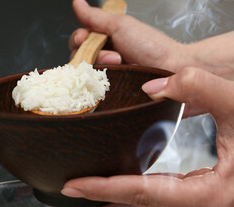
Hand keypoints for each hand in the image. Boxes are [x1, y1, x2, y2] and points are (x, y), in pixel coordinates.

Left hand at [61, 67, 233, 206]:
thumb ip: (200, 89)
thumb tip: (151, 87)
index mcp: (212, 193)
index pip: (146, 193)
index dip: (107, 189)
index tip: (75, 185)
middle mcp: (204, 201)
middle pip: (143, 201)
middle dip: (105, 194)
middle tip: (71, 184)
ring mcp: (203, 197)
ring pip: (151, 200)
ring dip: (118, 192)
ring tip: (89, 183)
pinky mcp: (203, 189)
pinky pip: (162, 192)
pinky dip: (138, 187)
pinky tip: (125, 178)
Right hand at [69, 0, 233, 80]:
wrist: (173, 69)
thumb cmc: (152, 46)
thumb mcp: (121, 26)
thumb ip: (96, 17)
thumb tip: (77, 2)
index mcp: (105, 39)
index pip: (79, 40)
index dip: (78, 40)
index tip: (82, 39)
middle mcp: (104, 57)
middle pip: (80, 57)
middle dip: (92, 53)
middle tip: (113, 55)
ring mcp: (107, 75)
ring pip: (86, 73)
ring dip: (100, 67)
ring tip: (119, 64)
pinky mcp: (110, 91)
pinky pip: (95, 89)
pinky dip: (100, 85)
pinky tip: (112, 81)